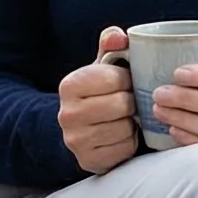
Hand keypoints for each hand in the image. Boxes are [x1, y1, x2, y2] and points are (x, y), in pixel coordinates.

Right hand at [60, 28, 140, 174]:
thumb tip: (119, 36)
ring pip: (124, 128)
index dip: (127, 79)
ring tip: (125, 119)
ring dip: (131, 123)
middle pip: (122, 104)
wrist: (84, 129)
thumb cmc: (100, 93)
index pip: (115, 78)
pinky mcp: (88, 160)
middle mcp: (67, 113)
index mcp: (69, 85)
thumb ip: (111, 43)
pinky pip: (124, 150)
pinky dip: (128, 142)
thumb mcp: (102, 66)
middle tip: (128, 102)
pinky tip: (121, 136)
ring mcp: (75, 140)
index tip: (125, 82)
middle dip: (131, 102)